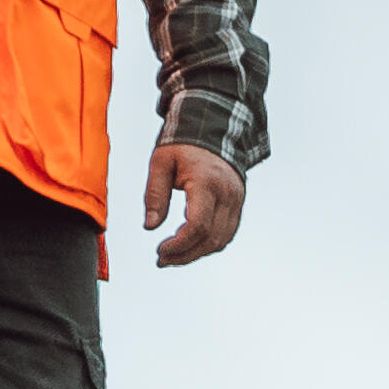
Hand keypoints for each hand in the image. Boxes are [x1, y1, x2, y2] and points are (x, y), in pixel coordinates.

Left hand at [142, 142, 246, 266]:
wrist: (213, 129)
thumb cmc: (183, 145)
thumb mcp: (160, 163)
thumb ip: (155, 194)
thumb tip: (150, 226)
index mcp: (206, 182)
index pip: (198, 225)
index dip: (178, 245)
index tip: (159, 250)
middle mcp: (227, 193)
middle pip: (210, 238)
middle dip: (185, 255)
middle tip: (161, 260)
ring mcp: (236, 200)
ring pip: (221, 240)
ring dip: (197, 254)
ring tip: (172, 257)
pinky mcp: (238, 204)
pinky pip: (227, 233)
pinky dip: (208, 245)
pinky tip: (189, 247)